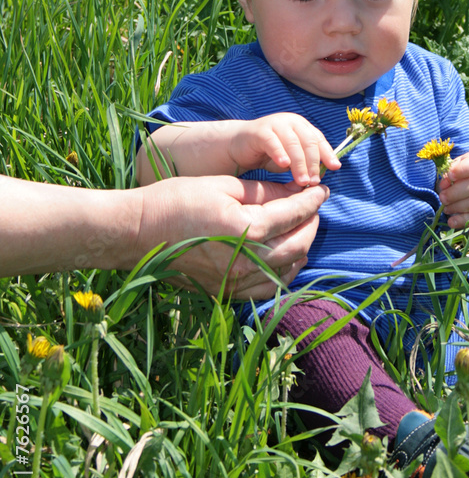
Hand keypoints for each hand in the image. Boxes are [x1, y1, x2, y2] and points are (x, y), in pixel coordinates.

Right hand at [138, 175, 328, 298]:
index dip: (312, 199)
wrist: (137, 233)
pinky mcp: (227, 292)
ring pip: (289, 268)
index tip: (321, 189)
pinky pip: (268, 287)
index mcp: (247, 229)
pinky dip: (283, 269)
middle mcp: (246, 261)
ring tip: (300, 226)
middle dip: (311, 222)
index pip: (294, 214)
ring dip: (301, 246)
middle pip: (299, 243)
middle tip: (312, 205)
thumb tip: (296, 192)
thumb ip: (264, 191)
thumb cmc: (175, 201)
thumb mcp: (223, 185)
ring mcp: (237, 282)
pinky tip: (282, 254)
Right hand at [229, 113, 340, 185]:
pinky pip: (272, 141)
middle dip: (314, 163)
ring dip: (300, 163)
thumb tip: (319, 180)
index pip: (319, 139)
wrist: (240, 146)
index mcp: (302, 127)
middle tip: (314, 181)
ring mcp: (275, 124)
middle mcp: (291, 122)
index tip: (335, 168)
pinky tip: (284, 165)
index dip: (328, 153)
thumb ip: (305, 164)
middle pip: (308, 141)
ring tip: (302, 180)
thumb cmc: (270, 153)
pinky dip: (280, 153)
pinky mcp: (259, 131)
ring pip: (293, 143)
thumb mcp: (292, 159)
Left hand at [438, 151, 468, 232]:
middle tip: (442, 197)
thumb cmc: (467, 174)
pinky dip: (463, 220)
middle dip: (456, 192)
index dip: (462, 169)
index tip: (450, 175)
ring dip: (458, 206)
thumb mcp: (459, 167)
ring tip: (446, 208)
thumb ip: (450, 173)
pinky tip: (452, 222)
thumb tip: (444, 185)